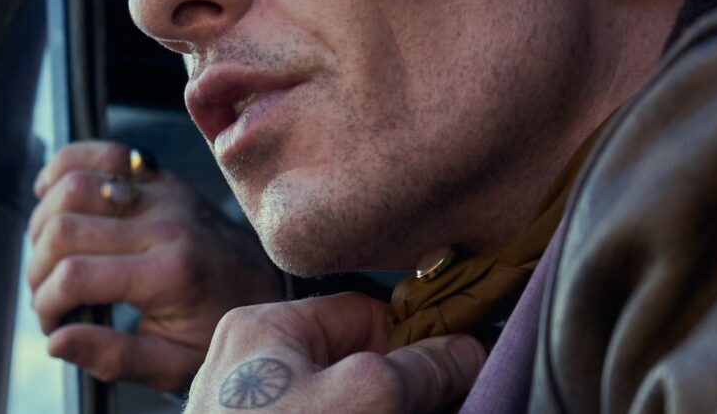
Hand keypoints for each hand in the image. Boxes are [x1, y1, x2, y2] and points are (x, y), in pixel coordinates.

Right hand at [28, 140, 283, 390]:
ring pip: (73, 185)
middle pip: (64, 228)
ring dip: (43, 223)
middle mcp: (166, 224)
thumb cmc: (215, 328)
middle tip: (48, 296)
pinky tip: (53, 198)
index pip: (76, 274)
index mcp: (171, 273)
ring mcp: (164, 193)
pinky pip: (102, 153)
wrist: (261, 286)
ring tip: (51, 258)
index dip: (46, 303)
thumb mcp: (174, 363)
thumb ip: (114, 356)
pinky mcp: (160, 177)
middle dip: (37, 270)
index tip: (53, 325)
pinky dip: (65, 167)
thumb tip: (57, 341)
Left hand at [186, 293, 484, 412]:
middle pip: (353, 361)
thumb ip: (421, 368)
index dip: (412, 338)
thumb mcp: (368, 397)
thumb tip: (466, 351)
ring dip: (383, 411)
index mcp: (263, 330)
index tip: (453, 365)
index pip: (360, 312)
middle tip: (441, 405)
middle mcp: (250, 368)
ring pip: (343, 403)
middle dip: (399, 387)